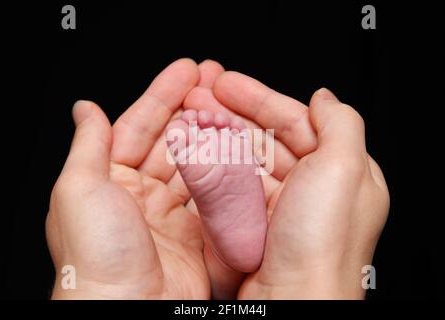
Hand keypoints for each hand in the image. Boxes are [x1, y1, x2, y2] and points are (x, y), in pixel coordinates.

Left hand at [46, 59, 209, 298]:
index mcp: (107, 182)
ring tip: (232, 108)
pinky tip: (238, 149)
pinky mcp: (196, 235)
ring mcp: (170, 216)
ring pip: (196, 164)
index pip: (139, 126)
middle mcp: (139, 197)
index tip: (187, 70)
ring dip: (213, 137)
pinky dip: (227, 171)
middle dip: (193, 109)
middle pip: (171, 141)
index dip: (163, 95)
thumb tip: (85, 108)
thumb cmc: (96, 255)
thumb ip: (88, 144)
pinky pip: (214, 194)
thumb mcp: (79, 189)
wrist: (129, 313)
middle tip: (217, 81)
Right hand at [207, 72, 388, 298]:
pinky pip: (234, 185)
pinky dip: (217, 165)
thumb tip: (324, 98)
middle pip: (267, 137)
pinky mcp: (256, 224)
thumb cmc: (323, 243)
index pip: (296, 121)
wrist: (293, 302)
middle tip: (199, 96)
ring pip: (246, 159)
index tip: (226, 83)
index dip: (260, 98)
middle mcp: (311, 189)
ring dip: (219, 136)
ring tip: (191, 118)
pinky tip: (198, 151)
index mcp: (340, 172)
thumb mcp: (346, 169)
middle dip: (232, 113)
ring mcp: (281, 207)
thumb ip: (340, 123)